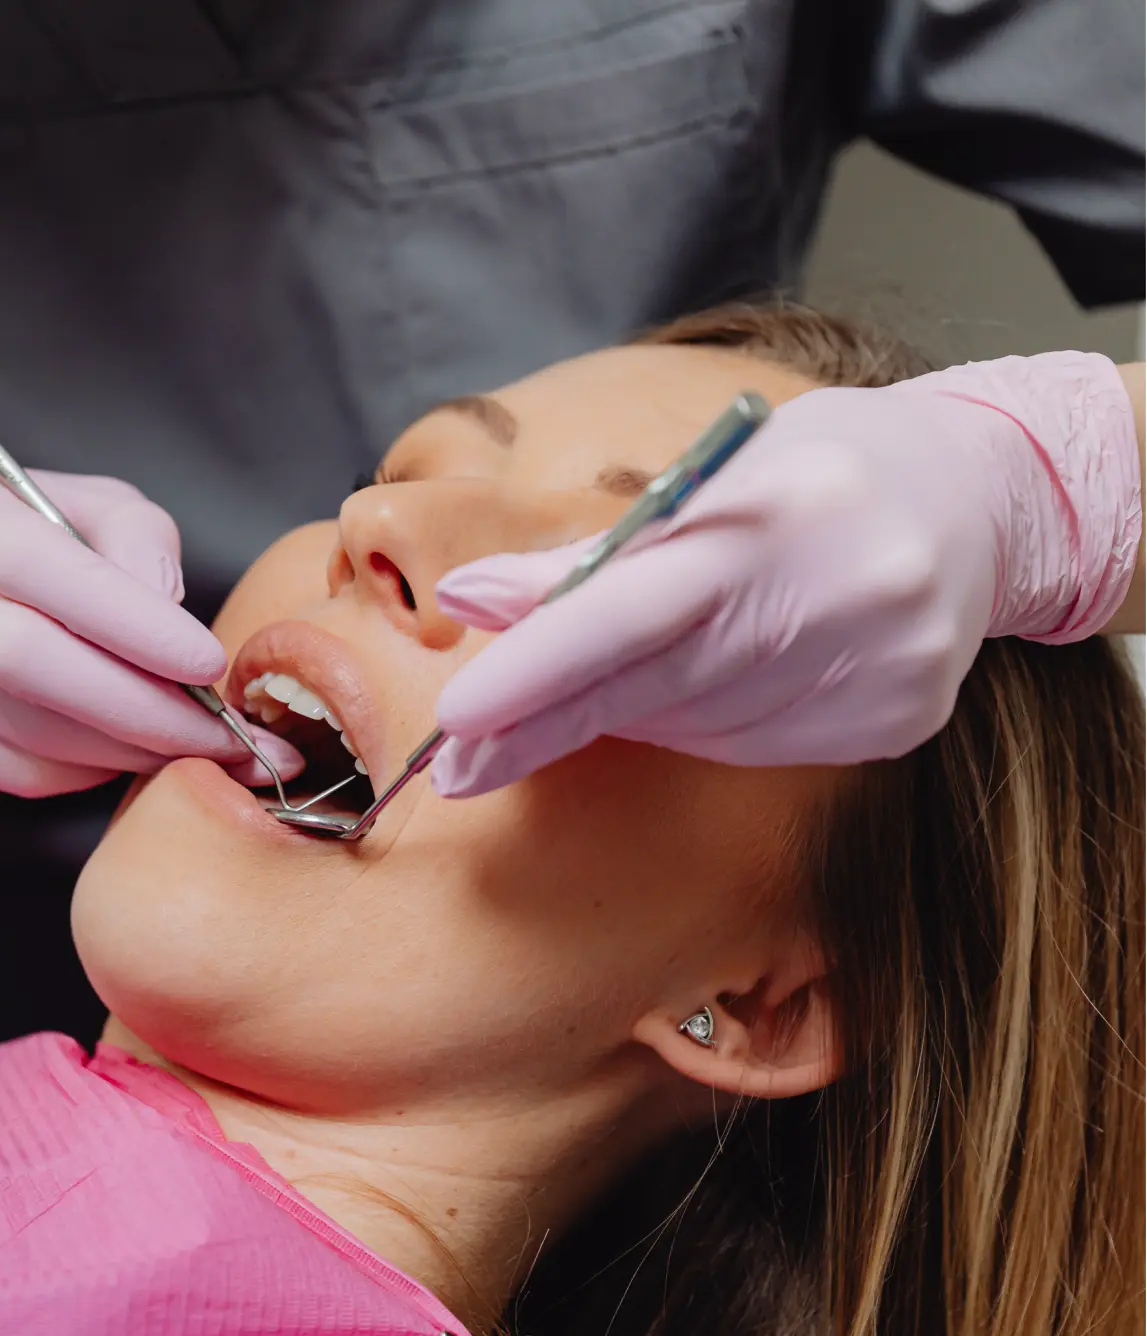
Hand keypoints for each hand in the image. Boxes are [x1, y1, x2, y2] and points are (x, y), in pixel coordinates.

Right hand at [0, 463, 302, 796]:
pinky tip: (125, 752)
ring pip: (28, 731)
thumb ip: (137, 538)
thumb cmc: (30, 540)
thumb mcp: (89, 507)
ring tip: (195, 748)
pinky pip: (15, 772)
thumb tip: (167, 610)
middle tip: (226, 739)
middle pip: (30, 664)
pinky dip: (86, 770)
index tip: (210, 664)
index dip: (133, 625)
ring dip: (126, 749)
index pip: (47, 572)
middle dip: (142, 709)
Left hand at [425, 353, 1140, 796]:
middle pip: (654, 685)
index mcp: (779, 510)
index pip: (633, 609)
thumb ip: (591, 552)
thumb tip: (468, 597)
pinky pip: (756, 746)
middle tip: (454, 761)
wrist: (984, 492)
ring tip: (605, 682)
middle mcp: (843, 593)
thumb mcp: (709, 475)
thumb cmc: (817, 470)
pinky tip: (704, 684)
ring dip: (625, 714)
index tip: (459, 716)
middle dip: (543, 725)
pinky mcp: (899, 719)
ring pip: (697, 726)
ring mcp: (881, 666)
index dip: (540, 667)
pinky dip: (701, 724)